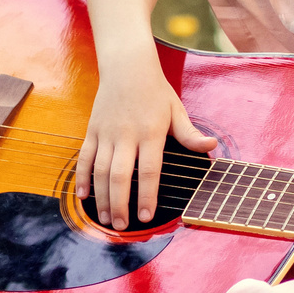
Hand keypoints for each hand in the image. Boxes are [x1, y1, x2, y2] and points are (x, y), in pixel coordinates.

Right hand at [76, 53, 216, 229]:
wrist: (127, 65)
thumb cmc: (156, 91)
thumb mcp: (176, 110)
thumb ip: (190, 133)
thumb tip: (211, 146)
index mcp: (151, 132)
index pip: (150, 170)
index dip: (147, 195)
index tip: (147, 216)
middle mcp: (126, 134)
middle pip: (121, 176)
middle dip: (121, 204)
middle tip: (123, 226)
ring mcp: (106, 133)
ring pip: (101, 170)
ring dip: (102, 198)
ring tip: (106, 219)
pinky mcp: (92, 130)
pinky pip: (84, 158)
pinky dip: (82, 178)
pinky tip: (84, 197)